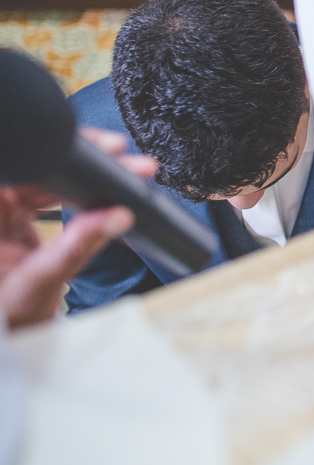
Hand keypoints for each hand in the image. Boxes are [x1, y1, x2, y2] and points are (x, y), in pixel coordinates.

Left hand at [0, 129, 147, 329]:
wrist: (5, 341)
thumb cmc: (6, 318)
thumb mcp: (38, 285)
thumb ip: (76, 249)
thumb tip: (115, 217)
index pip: (24, 166)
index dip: (60, 152)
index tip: (97, 149)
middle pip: (41, 166)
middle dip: (86, 160)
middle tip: (124, 159)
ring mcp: (6, 208)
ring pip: (52, 175)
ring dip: (88, 172)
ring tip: (125, 172)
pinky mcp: (21, 214)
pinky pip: (54, 190)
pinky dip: (82, 189)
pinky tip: (106, 188)